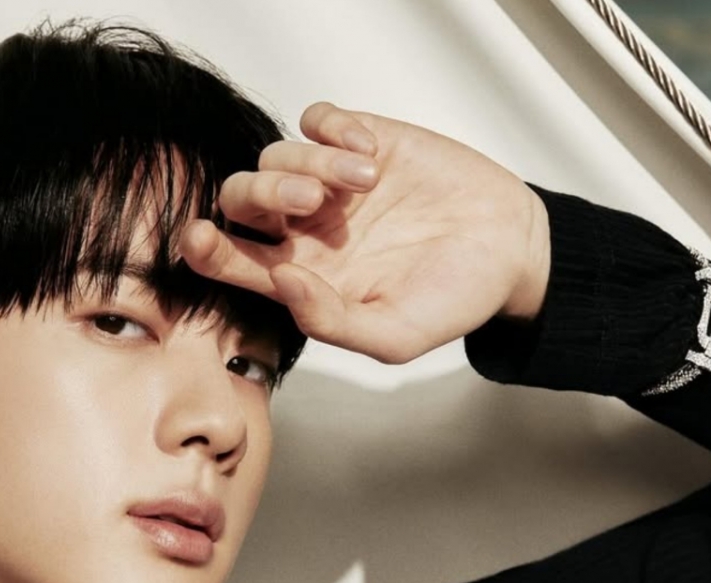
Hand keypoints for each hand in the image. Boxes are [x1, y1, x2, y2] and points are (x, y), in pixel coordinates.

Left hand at [180, 102, 550, 364]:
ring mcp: (330, 183)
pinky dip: (333, 128)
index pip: (231, 261)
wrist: (511, 250)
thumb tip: (280, 282)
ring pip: (276, 156)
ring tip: (364, 180)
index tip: (199, 237)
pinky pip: (317, 119)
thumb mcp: (395, 335)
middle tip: (309, 199)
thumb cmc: (451, 300)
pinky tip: (370, 153)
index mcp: (300, 277)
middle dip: (259, 193)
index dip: (205, 250)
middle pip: (240, 198)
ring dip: (309, 162)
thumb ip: (331, 321)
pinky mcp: (361, 141)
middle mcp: (304, 229)